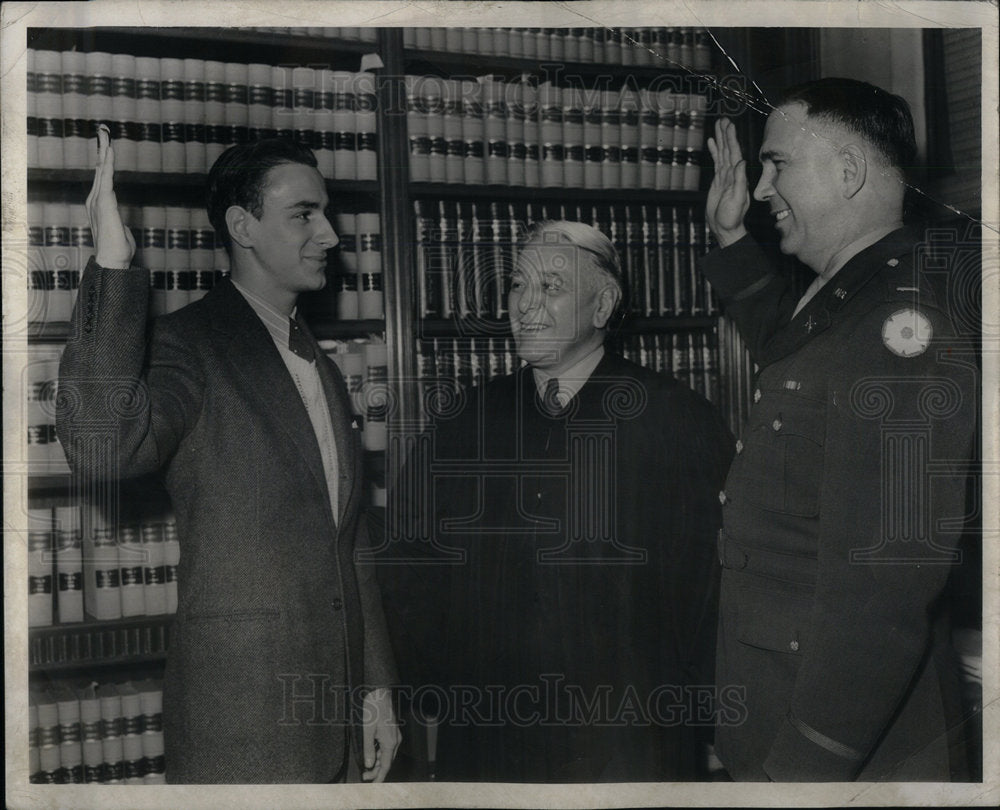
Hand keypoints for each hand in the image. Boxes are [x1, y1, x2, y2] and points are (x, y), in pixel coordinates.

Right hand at [86, 124, 135, 268]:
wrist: (113, 261)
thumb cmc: (118, 251)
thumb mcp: (120, 232)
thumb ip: (120, 225)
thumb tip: (122, 226)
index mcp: (99, 205)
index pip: (102, 179)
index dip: (103, 161)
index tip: (106, 146)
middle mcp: (95, 200)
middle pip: (99, 169)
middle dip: (101, 149)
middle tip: (103, 131)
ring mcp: (98, 201)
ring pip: (102, 170)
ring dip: (104, 151)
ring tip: (105, 134)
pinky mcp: (105, 203)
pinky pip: (107, 178)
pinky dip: (108, 163)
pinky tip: (109, 151)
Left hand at [361, 687, 400, 782]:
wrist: (380, 693)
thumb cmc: (373, 709)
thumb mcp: (367, 730)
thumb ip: (368, 749)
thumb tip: (368, 765)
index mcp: (390, 743)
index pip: (385, 766)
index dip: (379, 777)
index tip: (374, 784)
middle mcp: (395, 741)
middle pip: (387, 762)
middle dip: (376, 771)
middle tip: (364, 776)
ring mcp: (395, 736)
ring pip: (387, 755)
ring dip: (377, 762)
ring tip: (366, 766)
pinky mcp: (393, 731)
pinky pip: (387, 747)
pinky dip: (379, 753)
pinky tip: (372, 753)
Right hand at [706, 117, 749, 246]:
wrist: (725, 229)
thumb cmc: (732, 218)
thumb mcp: (737, 200)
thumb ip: (740, 181)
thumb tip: (741, 162)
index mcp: (738, 176)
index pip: (734, 153)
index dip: (731, 139)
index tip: (729, 125)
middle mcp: (733, 173)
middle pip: (728, 149)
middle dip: (726, 134)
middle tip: (723, 119)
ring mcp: (725, 176)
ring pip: (722, 153)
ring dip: (721, 139)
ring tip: (718, 125)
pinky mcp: (718, 181)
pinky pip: (717, 162)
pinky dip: (715, 151)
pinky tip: (712, 142)